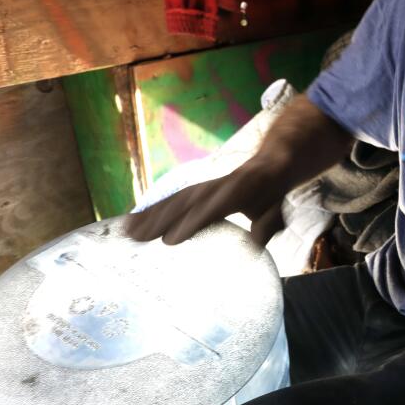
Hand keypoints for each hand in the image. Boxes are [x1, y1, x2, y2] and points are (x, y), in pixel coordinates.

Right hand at [123, 164, 285, 246]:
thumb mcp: (277, 209)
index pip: (213, 206)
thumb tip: (257, 240)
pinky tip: (133, 222)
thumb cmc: (272, 194)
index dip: (191, 221)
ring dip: (152, 214)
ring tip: (128, 230)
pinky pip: (173, 200)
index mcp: (239, 190)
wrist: (272, 164)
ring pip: (176, 199)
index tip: (171, 239)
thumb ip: (269, 223)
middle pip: (186, 201)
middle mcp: (218, 187)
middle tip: (137, 237)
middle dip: (161, 219)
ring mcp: (206, 188)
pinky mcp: (199, 193)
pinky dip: (153, 210)